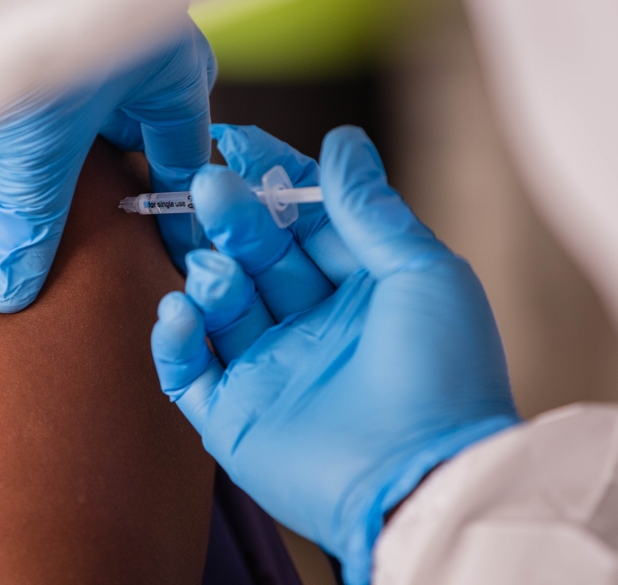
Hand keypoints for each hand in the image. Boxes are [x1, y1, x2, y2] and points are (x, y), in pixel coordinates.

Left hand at [0, 19, 214, 312]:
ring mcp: (108, 36)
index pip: (186, 167)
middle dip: (120, 187)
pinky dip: (46, 124)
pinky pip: (67, 89)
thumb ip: (30, 220)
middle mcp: (151, 53)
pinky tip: (16, 144)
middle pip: (146, 138)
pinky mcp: (57, 25)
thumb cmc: (40, 20)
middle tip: (101, 243)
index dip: (174, 221)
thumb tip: (12, 289)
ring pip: (103, 113)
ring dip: (76, 154)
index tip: (168, 265)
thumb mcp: (39, 144)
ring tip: (51, 201)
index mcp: (176, 78)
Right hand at [151, 125, 518, 584]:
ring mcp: (270, 369)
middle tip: (207, 186)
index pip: (305, 218)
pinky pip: (188, 368)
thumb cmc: (443, 373)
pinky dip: (175, 337)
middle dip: (232, 216)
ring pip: (219, 302)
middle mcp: (312, 324)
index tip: (235, 138)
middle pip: (256, 252)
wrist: (425, 480)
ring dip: (209, 272)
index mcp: (360, 288)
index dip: (272, 176)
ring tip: (217, 268)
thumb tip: (342, 140)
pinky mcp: (234, 415)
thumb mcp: (422, 272)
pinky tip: (182, 311)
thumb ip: (370, 208)